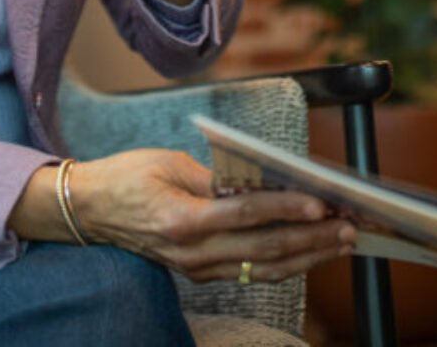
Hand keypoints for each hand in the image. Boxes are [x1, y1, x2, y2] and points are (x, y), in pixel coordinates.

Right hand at [32, 149, 353, 283]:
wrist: (87, 210)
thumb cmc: (126, 177)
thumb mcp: (169, 163)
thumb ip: (216, 178)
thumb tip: (262, 182)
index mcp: (182, 219)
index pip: (246, 214)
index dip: (286, 208)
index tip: (320, 203)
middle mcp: (191, 252)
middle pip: (264, 247)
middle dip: (312, 237)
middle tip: (348, 225)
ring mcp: (196, 269)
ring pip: (264, 268)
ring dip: (308, 255)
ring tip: (341, 241)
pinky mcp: (200, 273)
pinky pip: (251, 273)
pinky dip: (286, 264)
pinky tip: (311, 253)